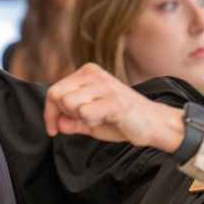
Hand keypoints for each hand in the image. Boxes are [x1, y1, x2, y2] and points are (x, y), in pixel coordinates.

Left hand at [44, 64, 182, 151]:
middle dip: (65, 115)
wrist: (153, 124)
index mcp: (87, 73)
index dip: (50, 113)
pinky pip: (85, 113)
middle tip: (84, 122)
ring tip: (99, 119)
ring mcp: (105, 86)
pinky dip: (91, 123)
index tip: (54, 129)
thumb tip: (57, 125)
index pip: (53, 90)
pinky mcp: (114, 101)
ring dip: (81, 119)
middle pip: (57, 95)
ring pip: (69, 103)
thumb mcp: (89, 121)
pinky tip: (106, 120)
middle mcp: (94, 74)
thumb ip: (71, 121)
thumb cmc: (121, 120)